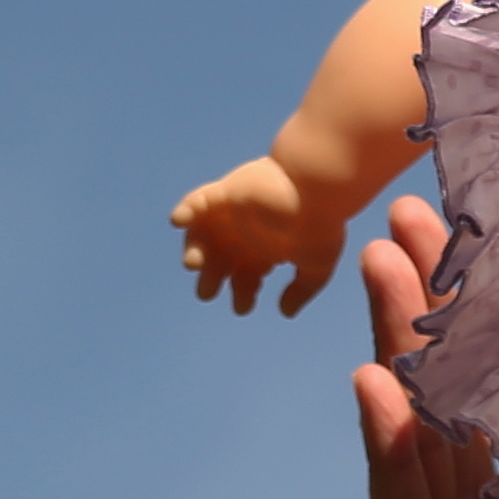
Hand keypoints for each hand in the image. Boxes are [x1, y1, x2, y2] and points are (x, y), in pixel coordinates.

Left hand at [181, 158, 351, 318]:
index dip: (242, 294)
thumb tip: (285, 313)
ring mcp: (232, 213)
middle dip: (210, 278)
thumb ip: (301, 290)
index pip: (246, 277)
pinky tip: (178, 222)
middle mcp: (245, 234)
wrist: (318, 186)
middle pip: (219, 260)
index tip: (242, 307)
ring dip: (194, 249)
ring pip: (203, 235)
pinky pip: (197, 201)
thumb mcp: (316, 265)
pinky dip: (185, 210)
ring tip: (193, 264)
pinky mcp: (224, 193)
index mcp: (265, 251)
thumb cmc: (320, 224)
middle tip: (207, 293)